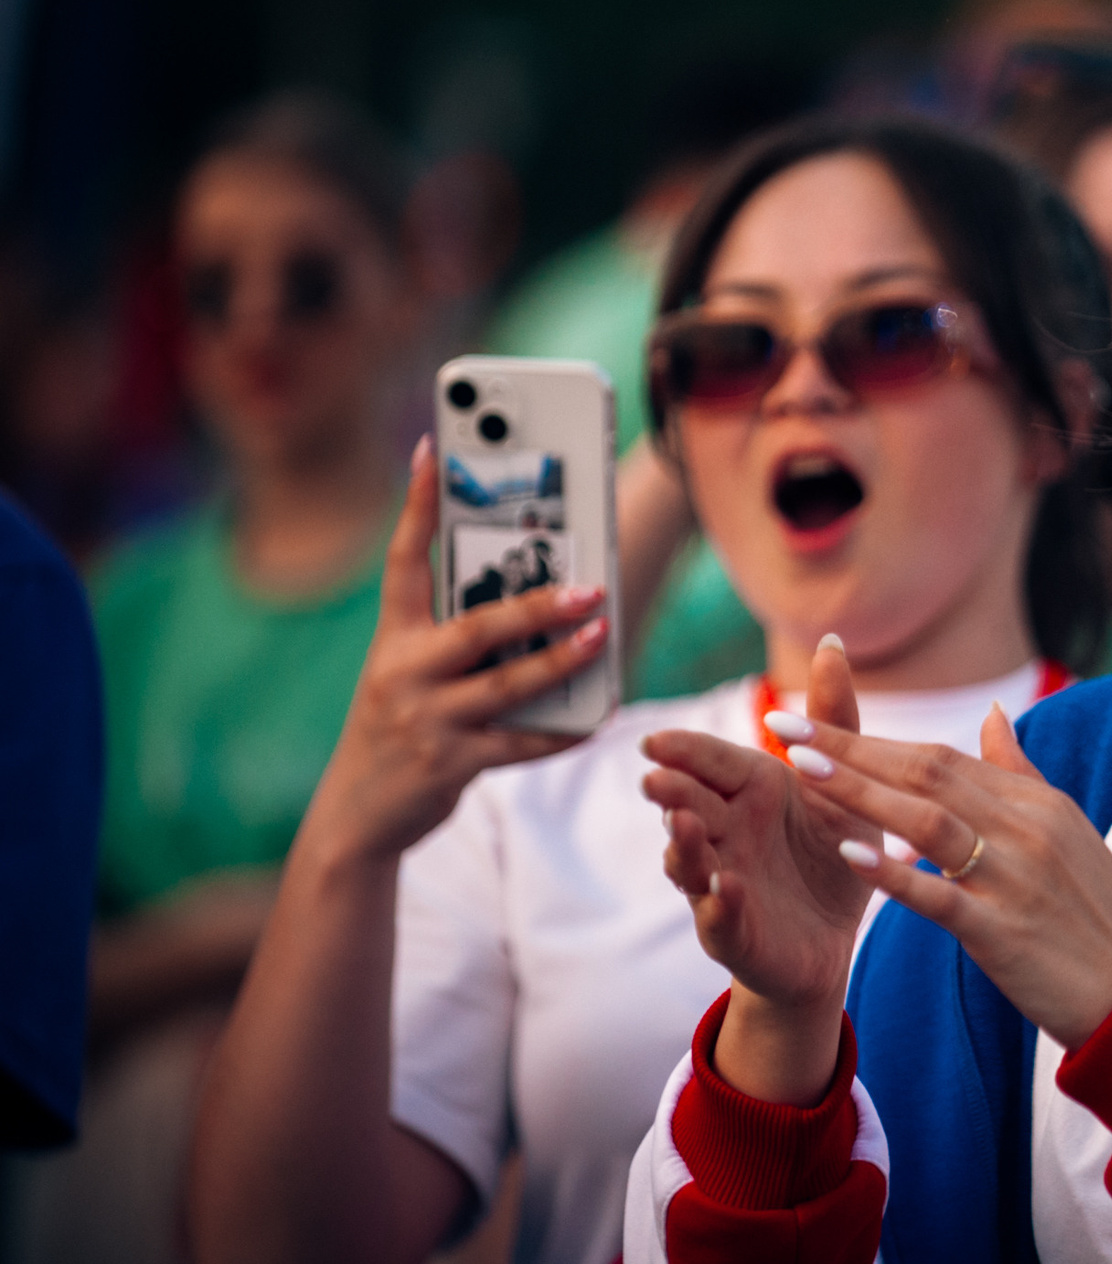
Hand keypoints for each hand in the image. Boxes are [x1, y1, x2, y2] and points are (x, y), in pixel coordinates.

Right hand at [307, 439, 607, 865]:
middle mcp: (403, 673)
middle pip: (478, 628)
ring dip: (563, 661)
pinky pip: (522, 742)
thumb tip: (537, 602)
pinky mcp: (450, 765)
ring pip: (509, 685)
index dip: (419, 503)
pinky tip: (599, 714)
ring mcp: (426, 721)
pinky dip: (563, 729)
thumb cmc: (399, 725)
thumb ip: (454, 639)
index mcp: (391, 638)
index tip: (433, 447)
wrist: (356, 815)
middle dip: (538, 605)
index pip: (404, 559)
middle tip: (591, 587)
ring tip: (603, 636)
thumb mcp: (407, 674)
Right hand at [644, 639, 880, 1102]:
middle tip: (655, 777)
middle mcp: (724, 833)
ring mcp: (721, 883)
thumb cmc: (830, 850)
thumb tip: (831, 639)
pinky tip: (724, 888)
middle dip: (671, 792)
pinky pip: (721, 920)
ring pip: (692, 862)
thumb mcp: (841, 784)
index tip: (655, 740)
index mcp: (748, 791)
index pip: (710, 762)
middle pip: (690, 806)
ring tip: (681, 826)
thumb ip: (833, 718)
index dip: (683, 753)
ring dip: (683, 846)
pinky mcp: (735, 933)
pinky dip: (719, 905)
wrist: (835, 936)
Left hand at [776, 705, 1111, 1049]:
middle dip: (852, 747)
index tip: (813, 721)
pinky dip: (893, 872)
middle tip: (785, 725)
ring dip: (860, 791)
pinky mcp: (1003, 931)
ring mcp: (1015, 877)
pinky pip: (939, 895)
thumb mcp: (1066, 830)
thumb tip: (992, 713)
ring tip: (802, 769)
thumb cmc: (1095, 914)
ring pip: (927, 819)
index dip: (874, 737)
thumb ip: (1019, 772)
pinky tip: (847, 853)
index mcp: (1036, 802)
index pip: (944, 756)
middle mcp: (1025, 827)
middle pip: (928, 772)